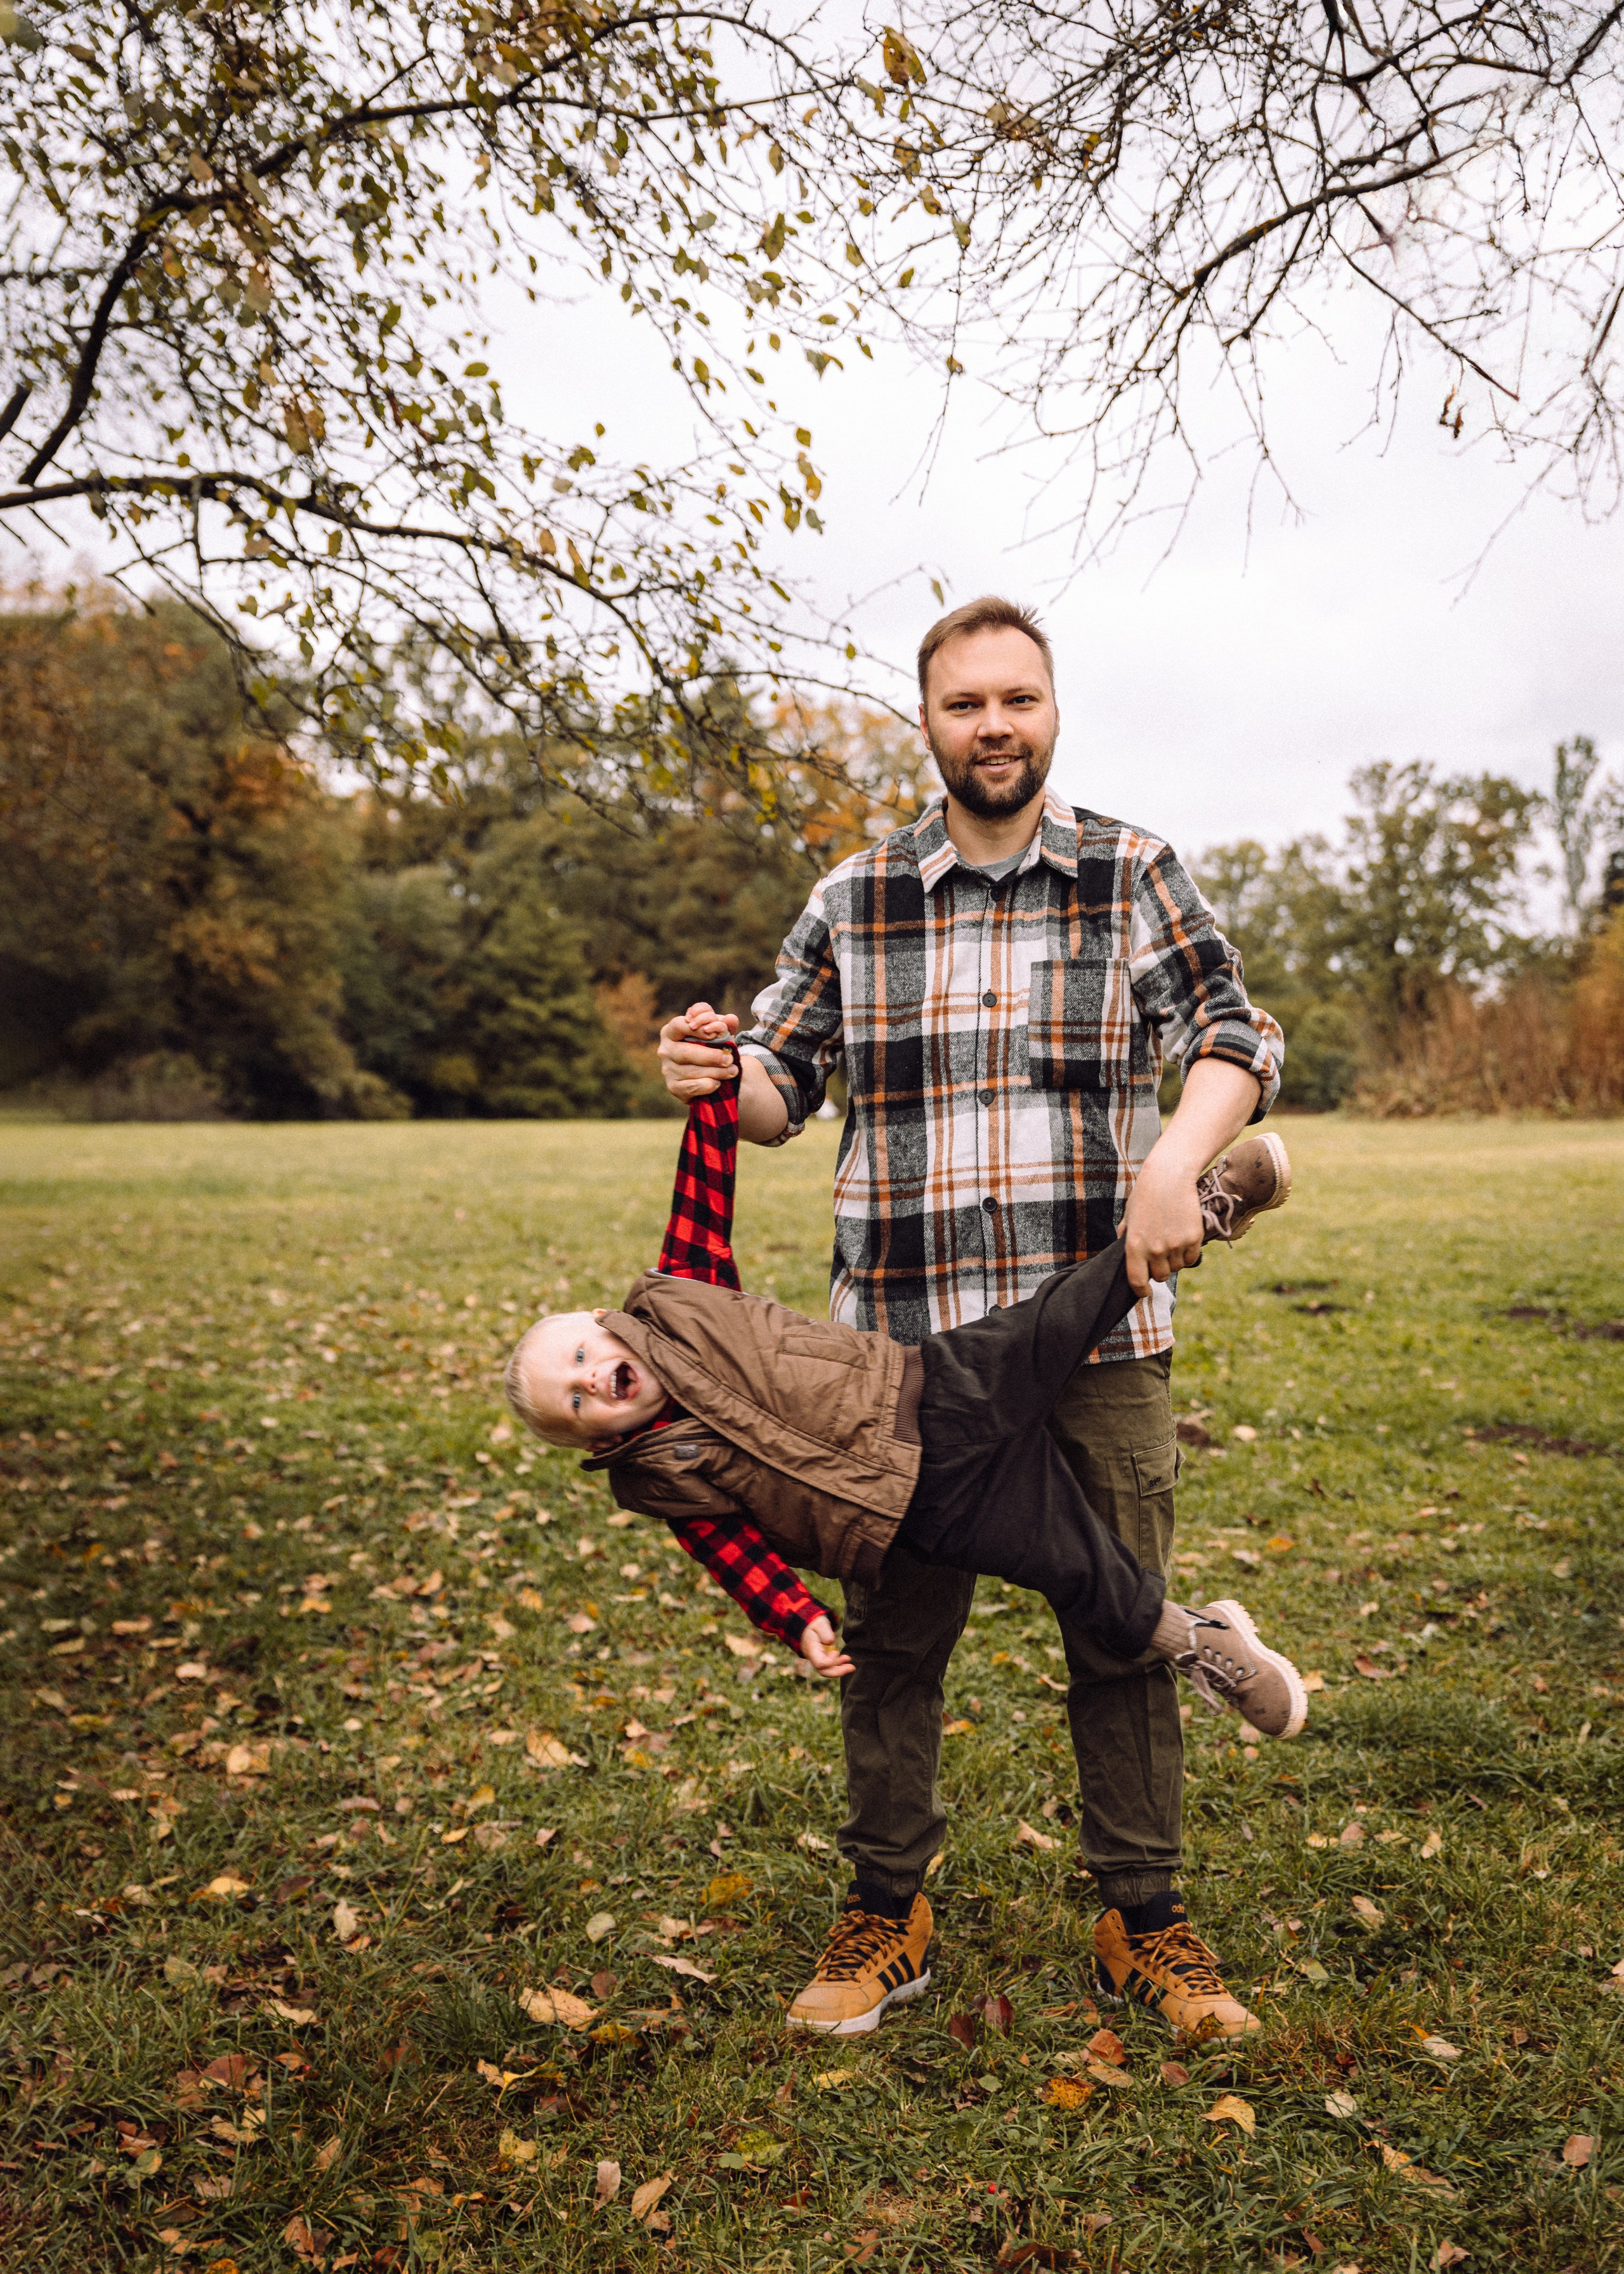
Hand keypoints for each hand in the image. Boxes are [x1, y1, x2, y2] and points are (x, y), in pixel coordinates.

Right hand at [656, 999, 738, 1100]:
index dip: (696, 1029)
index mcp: (671, 1031)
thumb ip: (724, 1024)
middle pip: (686, 1052)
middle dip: (711, 1056)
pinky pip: (691, 1087)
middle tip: (729, 1059)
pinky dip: (708, 1085)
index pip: (678, 1025)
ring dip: (716, 1072)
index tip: (714, 1034)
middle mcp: (665, 1050)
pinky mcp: (673, 1087)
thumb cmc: (710, 1046)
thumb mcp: (718, 1032)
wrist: (709, 1072)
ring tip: (732, 1071)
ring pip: (692, 1071)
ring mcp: (667, 1069)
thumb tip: (731, 1019)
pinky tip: (718, 1083)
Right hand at [798, 1614, 853, 1678]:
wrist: (807, 1628)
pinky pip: (829, 1668)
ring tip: (851, 1666)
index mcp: (811, 1648)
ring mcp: (816, 1660)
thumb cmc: (815, 1625)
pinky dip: (838, 1667)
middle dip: (838, 1672)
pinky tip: (845, 1660)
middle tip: (852, 1667)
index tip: (836, 1652)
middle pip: (823, 1671)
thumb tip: (831, 1643)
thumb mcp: (820, 1624)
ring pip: (826, 1671)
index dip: (831, 1661)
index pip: (820, 1663)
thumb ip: (825, 1632)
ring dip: (840, 1670)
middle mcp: (813, 1657)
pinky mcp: (821, 1660)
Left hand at [1121, 1147, 1204, 1295]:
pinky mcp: (1193, 1238)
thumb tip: (1121, 1250)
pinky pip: (1191, 1258)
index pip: (1137, 1281)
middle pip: (1161, 1276)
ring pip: (1177, 1267)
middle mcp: (1155, 1249)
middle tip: (1160, 1254)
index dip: (1141, 1290)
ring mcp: (1175, 1245)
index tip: (1145, 1291)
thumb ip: (1126, 1235)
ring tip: (1171, 1239)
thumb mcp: (1130, 1214)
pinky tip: (1183, 1238)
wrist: (1169, 1176)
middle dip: (1160, 1269)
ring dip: (1175, 1260)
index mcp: (1134, 1245)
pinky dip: (1188, 1253)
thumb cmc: (1147, 1193)